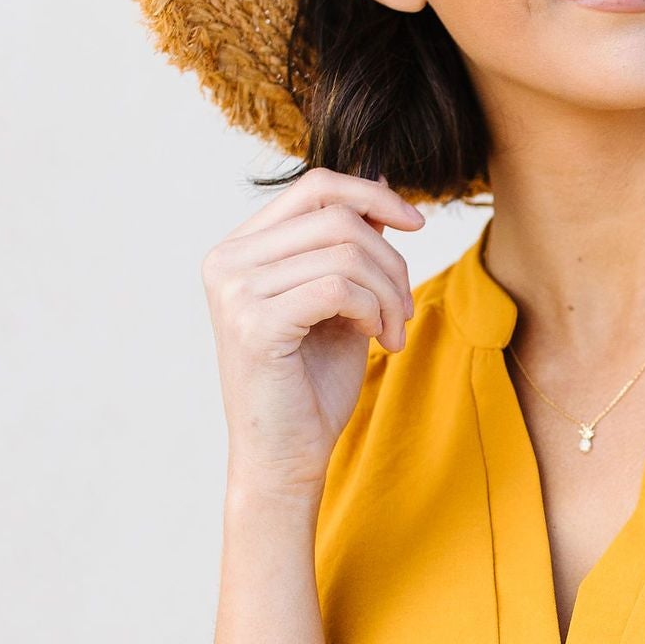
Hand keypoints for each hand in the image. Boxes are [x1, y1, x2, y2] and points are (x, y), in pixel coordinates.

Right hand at [202, 168, 423, 502]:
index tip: (417, 224)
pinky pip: (340, 287)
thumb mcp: (339, 300)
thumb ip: (350, 245)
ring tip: (394, 330)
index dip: (373, 195)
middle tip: (406, 309)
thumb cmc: (311, 383)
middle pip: (338, 217)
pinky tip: (378, 341)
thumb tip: (382, 186)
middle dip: (391, 259)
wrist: (285, 457)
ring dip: (390, 292)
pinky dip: (375, 310)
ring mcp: (234, 291)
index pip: (314, 187)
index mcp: (240, 248)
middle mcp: (227, 261)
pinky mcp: (254, 324)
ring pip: (346, 252)